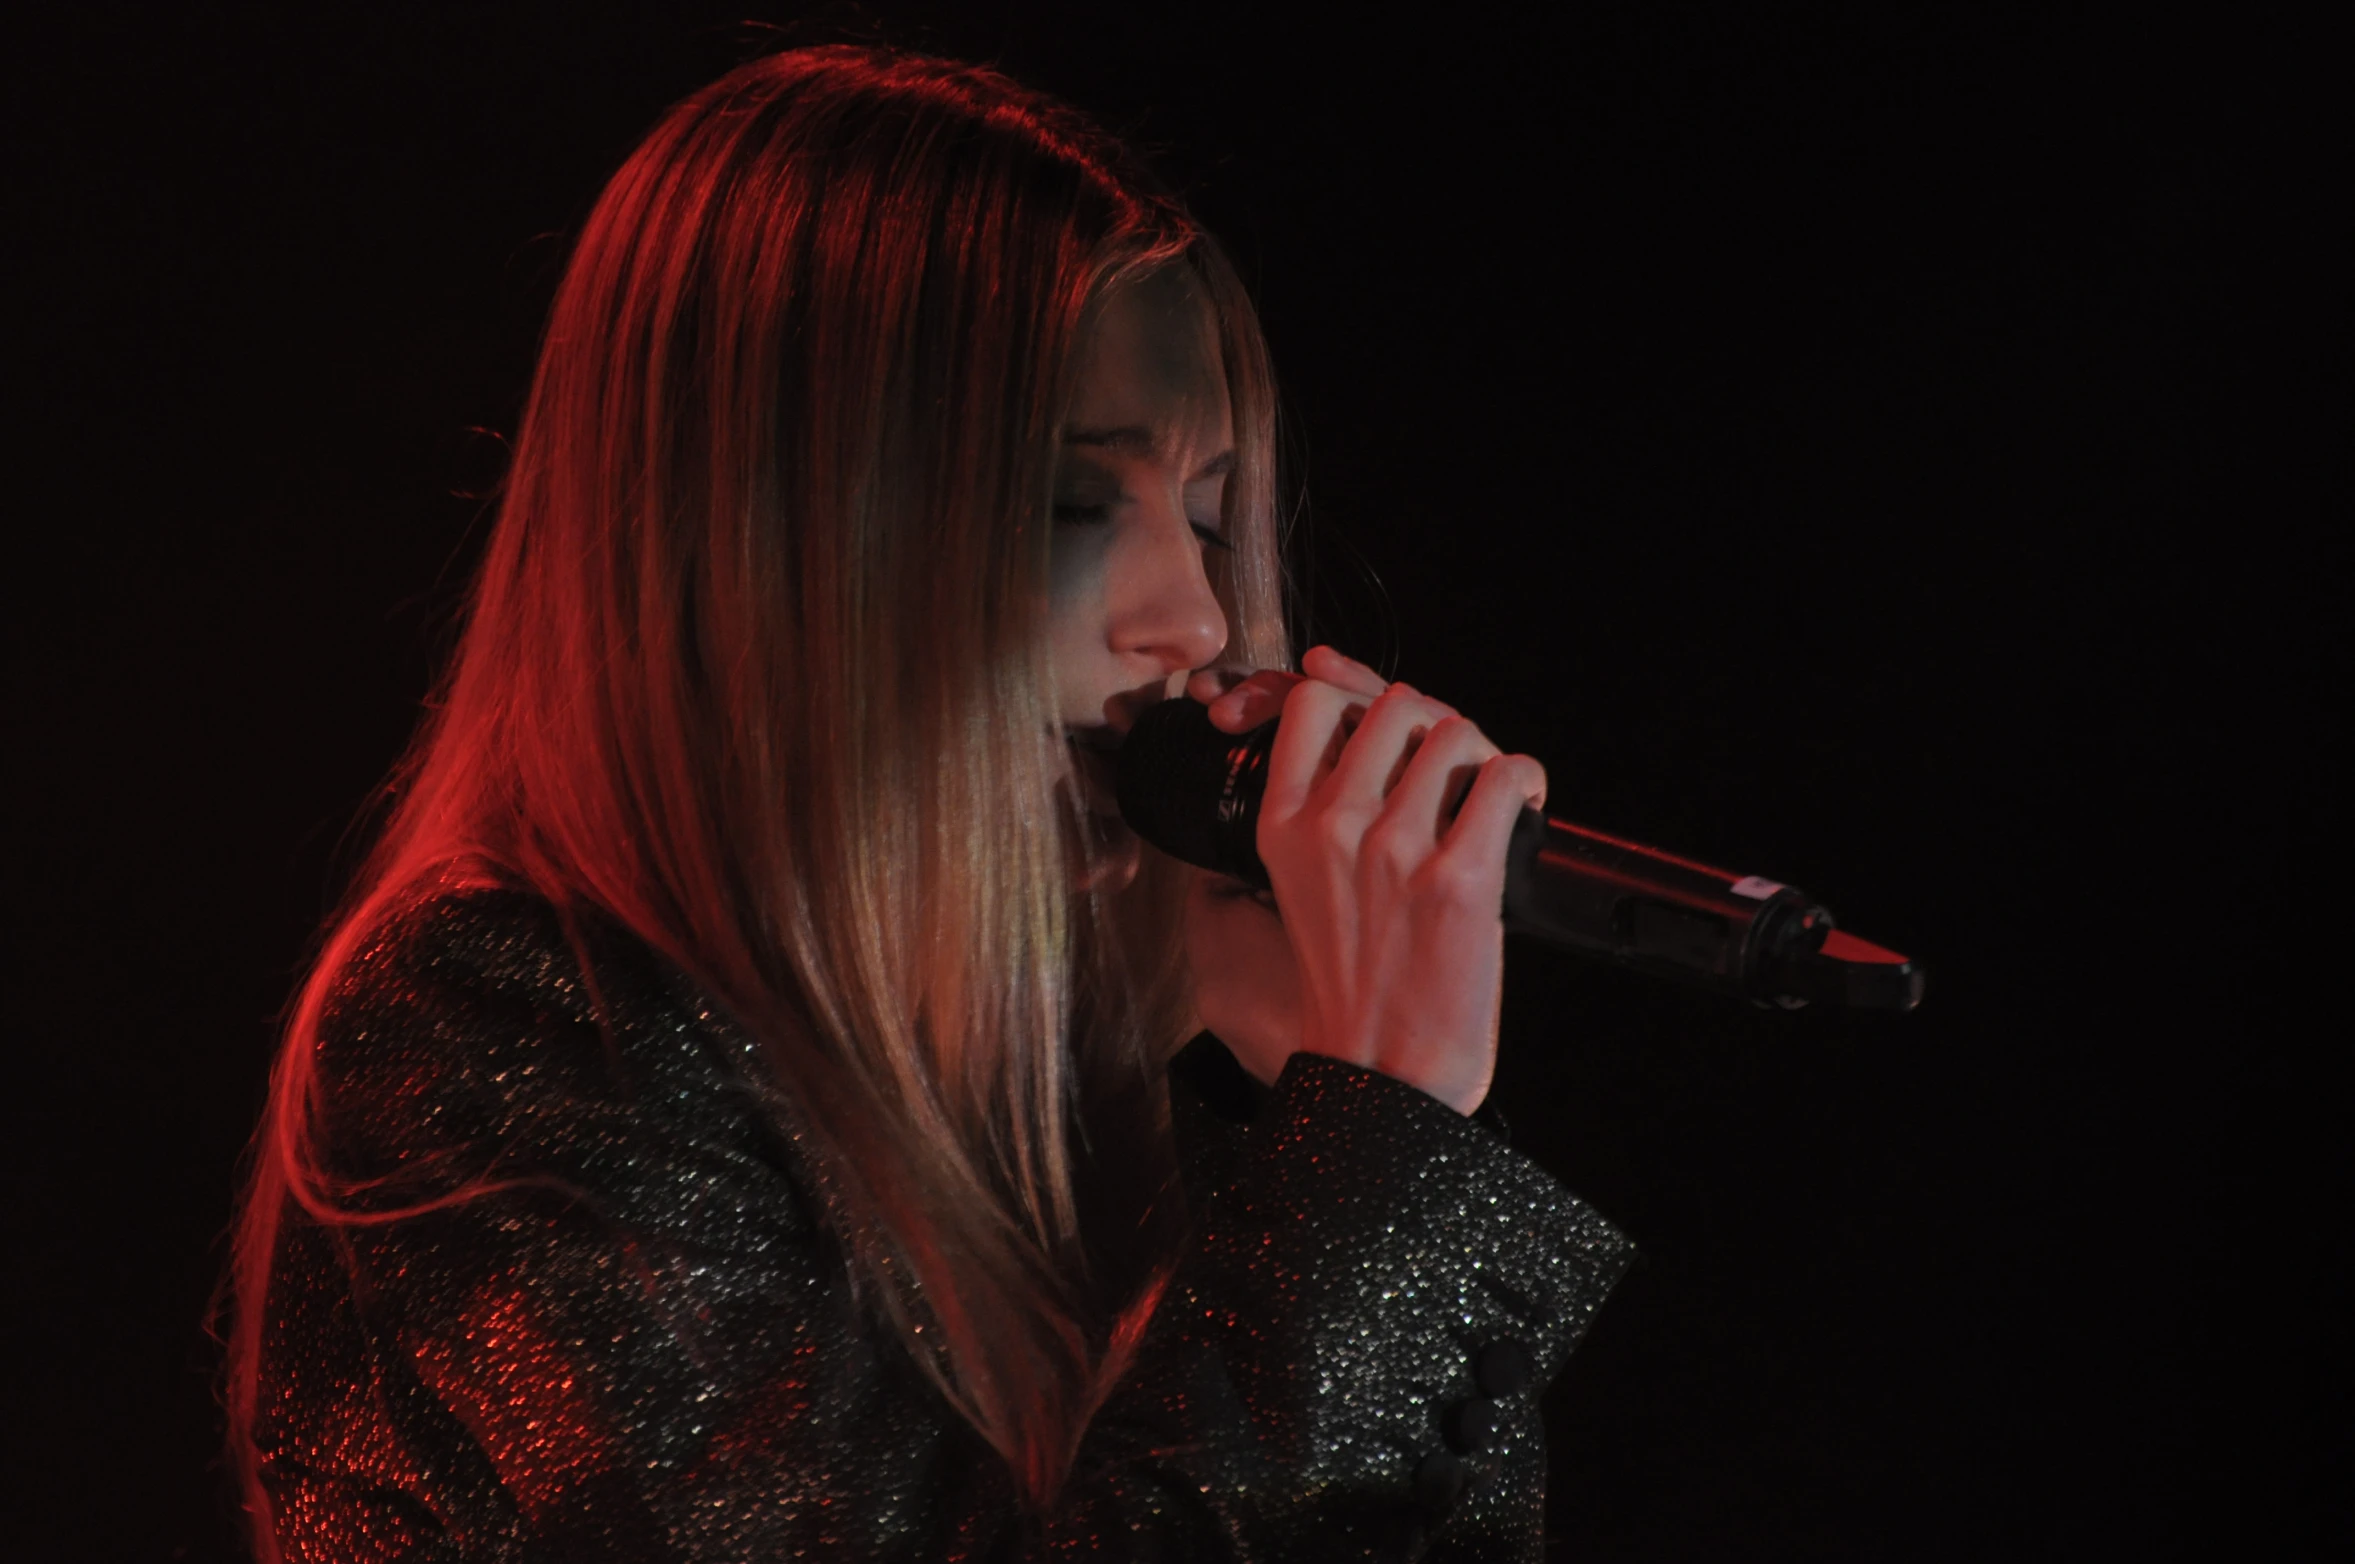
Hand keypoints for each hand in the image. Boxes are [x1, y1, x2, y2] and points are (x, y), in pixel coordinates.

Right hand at [1179, 647, 1545, 1113]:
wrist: (1380, 1078)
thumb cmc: (1348, 990)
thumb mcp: (1291, 890)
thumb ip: (1310, 812)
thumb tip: (1339, 727)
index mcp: (1282, 826)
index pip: (1314, 702)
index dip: (1358, 699)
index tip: (1383, 729)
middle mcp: (1332, 826)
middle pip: (1396, 704)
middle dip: (1434, 726)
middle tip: (1451, 769)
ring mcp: (1394, 849)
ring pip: (1455, 732)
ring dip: (1482, 757)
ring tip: (1486, 796)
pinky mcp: (1458, 878)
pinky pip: (1506, 777)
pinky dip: (1525, 783)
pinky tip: (1523, 808)